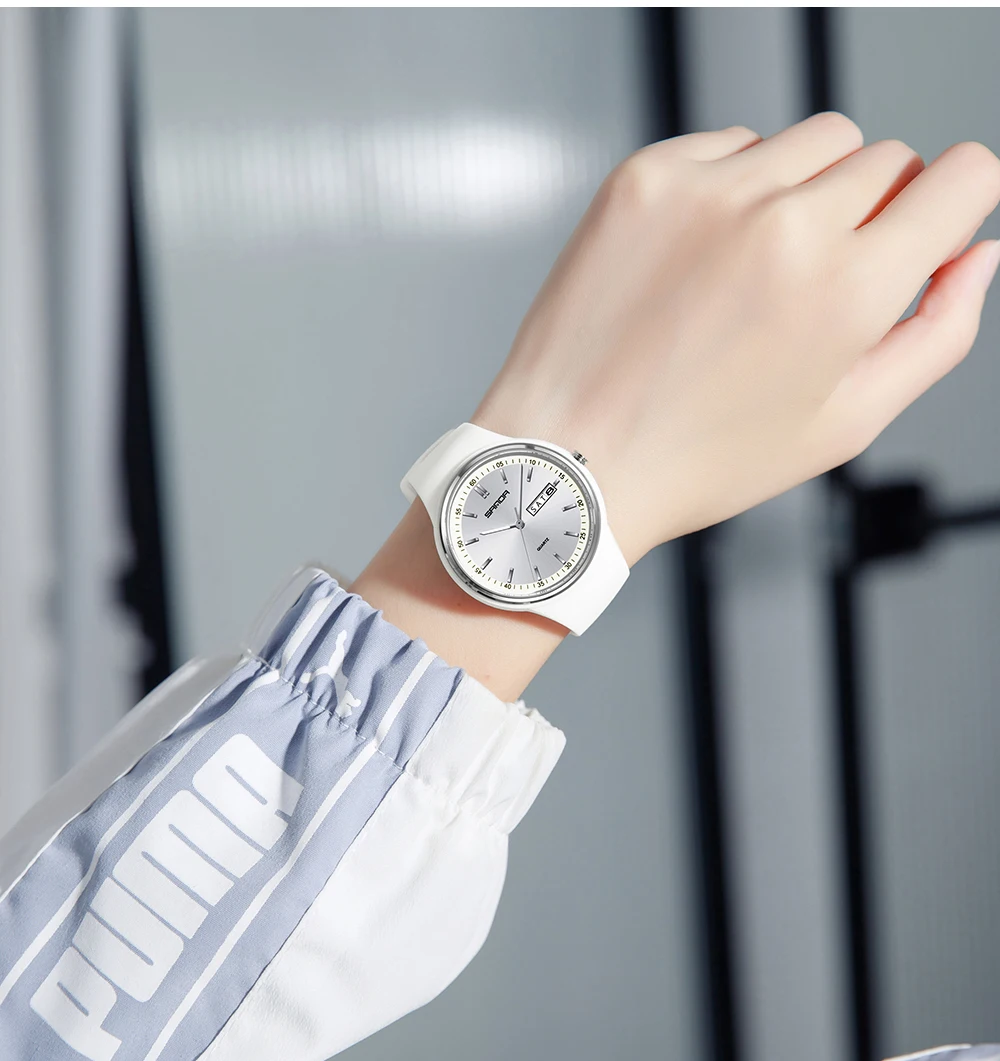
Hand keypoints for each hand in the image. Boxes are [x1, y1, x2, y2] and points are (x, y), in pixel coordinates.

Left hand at [354, 114, 999, 698]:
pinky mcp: (645, 178)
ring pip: (813, 139)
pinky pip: (730, 145)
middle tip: (814, 285)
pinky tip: (700, 258)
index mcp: (848, 290)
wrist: (570, 456)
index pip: (962, 178)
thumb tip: (977, 255)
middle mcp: (782, 223)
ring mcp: (707, 191)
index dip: (955, 205)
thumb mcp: (843, 424)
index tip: (927, 227)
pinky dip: (732, 187)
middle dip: (872, 211)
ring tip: (754, 272)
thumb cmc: (698, 458)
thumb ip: (935, 334)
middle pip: (885, 157)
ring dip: (806, 190)